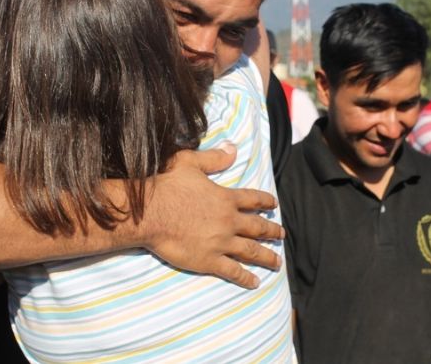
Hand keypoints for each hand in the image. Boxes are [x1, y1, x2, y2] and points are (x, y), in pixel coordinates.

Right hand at [141, 145, 282, 288]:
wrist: (148, 212)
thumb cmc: (166, 185)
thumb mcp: (190, 163)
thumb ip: (214, 158)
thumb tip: (233, 148)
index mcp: (226, 198)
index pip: (253, 199)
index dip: (266, 201)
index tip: (274, 205)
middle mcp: (229, 221)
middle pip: (258, 227)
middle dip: (272, 231)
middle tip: (282, 235)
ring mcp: (221, 242)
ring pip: (251, 251)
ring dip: (266, 257)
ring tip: (277, 263)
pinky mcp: (208, 260)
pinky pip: (233, 271)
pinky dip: (245, 278)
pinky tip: (255, 283)